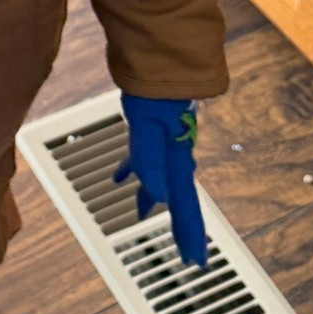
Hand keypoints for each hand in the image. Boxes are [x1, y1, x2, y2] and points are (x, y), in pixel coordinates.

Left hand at [114, 96, 207, 268]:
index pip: (184, 204)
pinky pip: (145, 157)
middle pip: (179, 196)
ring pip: (161, 177)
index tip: (193, 261)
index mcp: (176, 157)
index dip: (188, 233)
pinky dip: (133, 169)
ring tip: (140, 212)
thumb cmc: (153, 88)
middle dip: (180, 223)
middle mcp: (175, 152)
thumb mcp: (146, 126)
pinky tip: (118, 175)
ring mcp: (165, 139)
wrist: (160, 52)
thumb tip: (157, 197)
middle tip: (184, 251)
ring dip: (153, 197)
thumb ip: (149, 160)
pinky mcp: (152, 126)